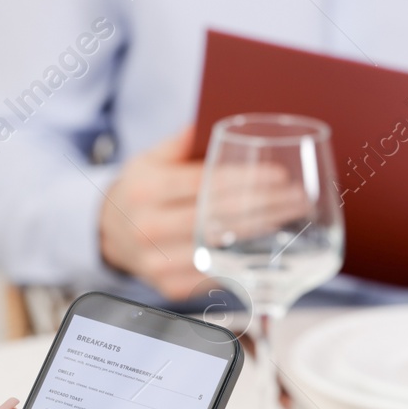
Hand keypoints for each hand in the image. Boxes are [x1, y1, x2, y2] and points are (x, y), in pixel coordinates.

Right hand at [100, 124, 310, 300]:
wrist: (109, 236)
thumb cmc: (140, 193)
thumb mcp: (150, 159)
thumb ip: (182, 142)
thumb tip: (215, 119)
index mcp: (146, 190)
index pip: (206, 184)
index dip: (246, 181)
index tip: (280, 176)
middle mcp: (150, 228)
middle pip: (220, 217)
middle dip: (266, 206)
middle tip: (298, 197)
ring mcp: (160, 263)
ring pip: (223, 249)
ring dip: (264, 234)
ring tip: (293, 218)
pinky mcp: (172, 288)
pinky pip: (219, 275)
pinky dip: (248, 261)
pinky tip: (273, 247)